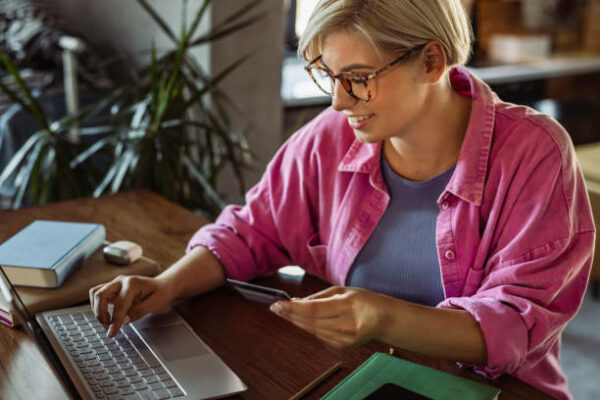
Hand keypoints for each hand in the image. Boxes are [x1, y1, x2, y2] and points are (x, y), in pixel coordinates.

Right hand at [89, 275, 175, 337]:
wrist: (163, 286)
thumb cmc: (161, 294)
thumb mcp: (156, 303)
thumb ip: (139, 311)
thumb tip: (123, 321)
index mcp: (133, 283)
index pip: (120, 303)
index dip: (115, 320)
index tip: (111, 333)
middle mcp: (122, 280)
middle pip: (101, 295)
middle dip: (101, 314)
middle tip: (108, 329)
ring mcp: (116, 283)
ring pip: (96, 293)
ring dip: (97, 310)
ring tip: (107, 324)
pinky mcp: (112, 288)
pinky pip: (97, 294)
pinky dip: (97, 305)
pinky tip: (106, 316)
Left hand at [269, 286, 387, 347]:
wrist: (385, 320)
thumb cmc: (364, 300)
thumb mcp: (343, 291)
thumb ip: (319, 297)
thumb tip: (296, 301)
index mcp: (347, 306)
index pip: (314, 310)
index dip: (293, 308)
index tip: (278, 304)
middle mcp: (345, 325)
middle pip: (310, 322)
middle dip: (290, 315)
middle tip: (275, 307)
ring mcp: (344, 338)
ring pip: (312, 330)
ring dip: (296, 321)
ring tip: (283, 312)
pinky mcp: (343, 346)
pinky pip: (319, 335)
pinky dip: (308, 327)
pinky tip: (300, 320)